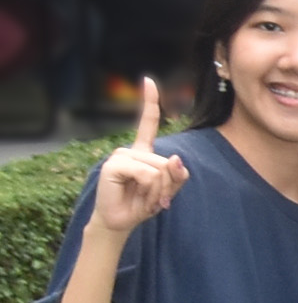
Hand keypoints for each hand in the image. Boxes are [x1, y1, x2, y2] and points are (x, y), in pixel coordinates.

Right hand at [90, 78, 188, 233]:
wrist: (121, 221)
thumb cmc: (143, 203)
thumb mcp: (168, 190)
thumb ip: (178, 175)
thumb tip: (176, 158)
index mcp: (143, 152)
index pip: (147, 123)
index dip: (149, 102)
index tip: (148, 80)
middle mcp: (130, 151)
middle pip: (168, 162)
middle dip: (168, 185)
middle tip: (156, 199)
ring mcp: (120, 156)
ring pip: (160, 169)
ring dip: (159, 191)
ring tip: (146, 200)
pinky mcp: (114, 166)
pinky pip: (147, 174)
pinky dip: (150, 190)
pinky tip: (136, 196)